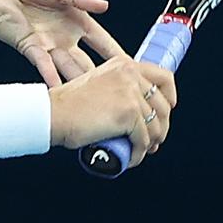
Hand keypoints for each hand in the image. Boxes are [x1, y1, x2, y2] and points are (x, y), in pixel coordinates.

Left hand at [0, 0, 124, 86]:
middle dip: (102, 78)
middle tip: (117, 94)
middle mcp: (63, 35)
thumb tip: (104, 5)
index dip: (116, 54)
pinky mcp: (30, 49)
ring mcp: (47, 45)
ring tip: (93, 99)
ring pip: (69, 69)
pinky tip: (62, 90)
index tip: (132, 69)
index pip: (102, 40)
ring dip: (79, 83)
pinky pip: (44, 66)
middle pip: (88, 62)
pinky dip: (52, 77)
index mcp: (74, 17)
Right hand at [49, 57, 176, 167]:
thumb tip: (140, 109)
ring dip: (152, 143)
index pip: (164, 76)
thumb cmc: (68, 105)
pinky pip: (143, 140)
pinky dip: (139, 154)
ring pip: (156, 125)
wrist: (52, 114)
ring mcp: (131, 94)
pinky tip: (131, 158)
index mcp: (124, 64)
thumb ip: (118, 88)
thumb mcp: (98, 84)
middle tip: (153, 139)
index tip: (167, 110)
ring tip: (142, 150)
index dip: (170, 97)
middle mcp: (130, 75)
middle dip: (161, 126)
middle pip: (163, 105)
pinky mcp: (128, 114)